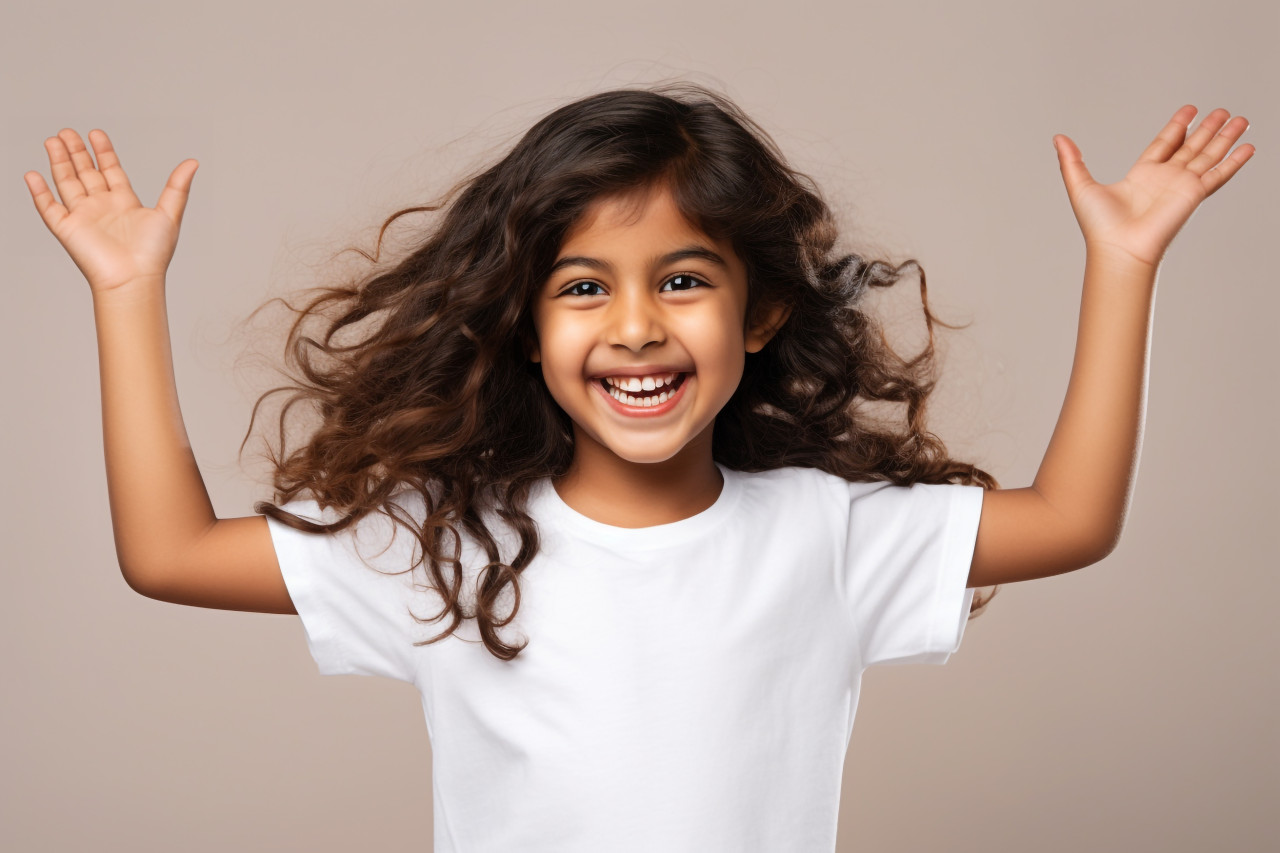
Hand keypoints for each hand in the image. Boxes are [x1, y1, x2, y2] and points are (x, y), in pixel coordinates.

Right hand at [24, 129, 197, 293]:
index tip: (96, 133)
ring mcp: (83, 217)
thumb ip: (177, 187)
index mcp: (124, 203)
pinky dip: (39, 191)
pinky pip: (48, 207)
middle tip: (67, 131)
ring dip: (58, 162)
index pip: (110, 171)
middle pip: (86, 173)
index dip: (103, 152)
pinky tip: (32, 174)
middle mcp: (102, 207)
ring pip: (66, 183)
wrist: (133, 279)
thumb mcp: (170, 214)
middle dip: (76, 152)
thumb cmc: (153, 254)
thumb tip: (193, 163)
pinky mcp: (67, 229)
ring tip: (52, 140)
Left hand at [1053, 106, 1254, 268]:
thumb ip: (1071, 161)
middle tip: (1221, 111)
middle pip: (1191, 147)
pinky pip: (1218, 174)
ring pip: (1209, 155)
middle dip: (1207, 129)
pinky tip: (1248, 147)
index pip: (1165, 144)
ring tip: (1240, 119)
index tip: (1191, 111)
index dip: (1178, 127)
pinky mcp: (1194, 194)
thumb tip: (1058, 138)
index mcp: (1142, 175)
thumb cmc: (1099, 226)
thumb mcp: (1080, 185)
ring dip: (1225, 138)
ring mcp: (1181, 186)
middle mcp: (1165, 179)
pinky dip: (1234, 161)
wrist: (1118, 249)